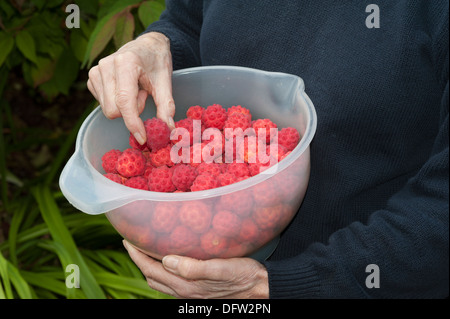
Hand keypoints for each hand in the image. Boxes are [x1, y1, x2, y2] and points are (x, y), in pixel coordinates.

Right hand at [87, 32, 174, 145]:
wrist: (147, 45)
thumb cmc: (157, 61)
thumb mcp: (165, 82)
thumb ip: (166, 106)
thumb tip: (168, 130)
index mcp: (126, 63)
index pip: (125, 101)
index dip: (133, 122)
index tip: (142, 138)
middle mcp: (106, 66)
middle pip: (114, 110)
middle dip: (132, 111)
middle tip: (144, 95)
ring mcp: (96, 71)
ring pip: (108, 109)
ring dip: (125, 107)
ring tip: (136, 90)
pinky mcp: (92, 78)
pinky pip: (103, 104)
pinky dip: (117, 103)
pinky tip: (126, 90)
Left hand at [123, 240, 269, 298]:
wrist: (259, 288)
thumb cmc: (243, 275)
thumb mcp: (220, 268)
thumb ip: (193, 267)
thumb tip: (166, 260)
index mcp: (186, 285)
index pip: (151, 270)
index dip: (136, 256)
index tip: (127, 239)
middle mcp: (184, 292)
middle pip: (151, 277)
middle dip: (138, 260)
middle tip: (133, 242)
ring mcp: (190, 293)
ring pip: (160, 281)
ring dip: (149, 266)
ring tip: (146, 249)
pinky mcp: (198, 290)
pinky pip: (171, 282)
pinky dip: (162, 271)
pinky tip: (169, 259)